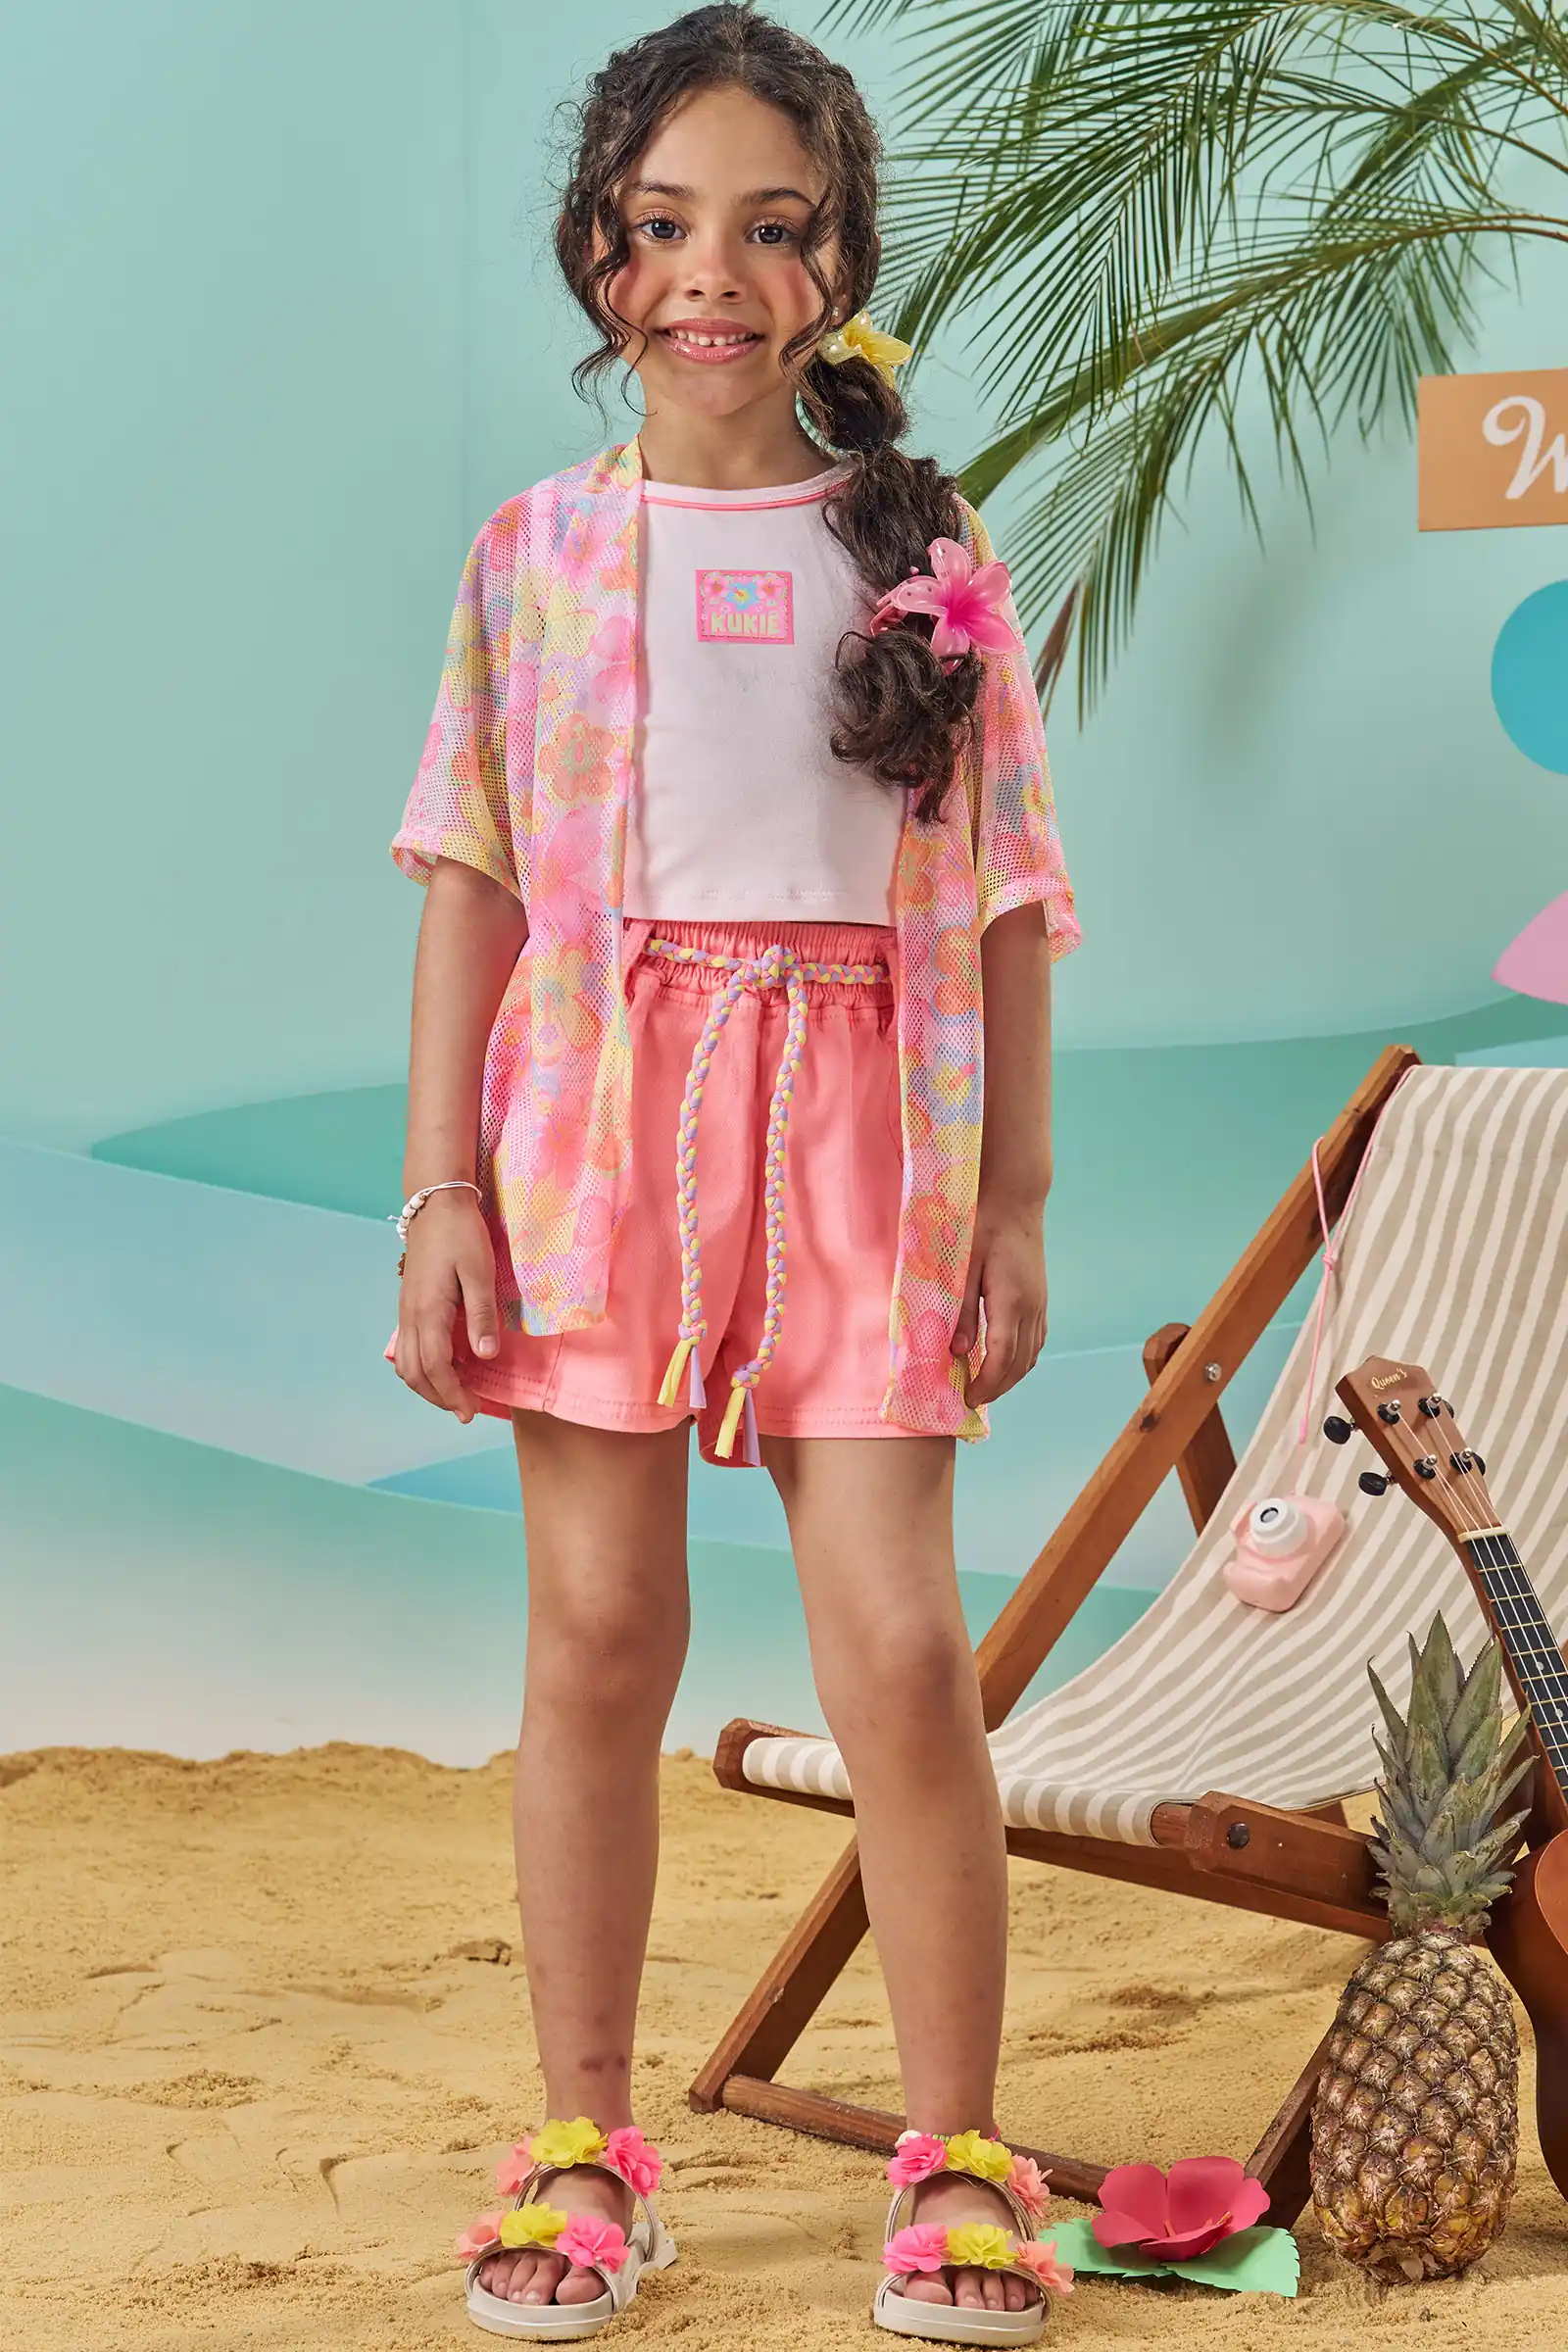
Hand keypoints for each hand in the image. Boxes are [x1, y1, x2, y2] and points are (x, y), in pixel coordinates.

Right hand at [392, 1191, 499, 1422]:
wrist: (435, 1203)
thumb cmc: (461, 1234)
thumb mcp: (480, 1272)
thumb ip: (481, 1316)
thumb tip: (484, 1356)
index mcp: (429, 1312)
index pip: (436, 1367)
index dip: (453, 1394)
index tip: (470, 1411)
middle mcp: (411, 1316)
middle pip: (415, 1373)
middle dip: (439, 1397)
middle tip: (465, 1410)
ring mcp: (405, 1310)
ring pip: (406, 1363)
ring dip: (427, 1384)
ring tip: (454, 1393)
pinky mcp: (408, 1303)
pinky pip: (407, 1346)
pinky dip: (422, 1366)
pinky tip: (445, 1365)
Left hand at [951, 1195, 1047, 1407]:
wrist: (1016, 1197)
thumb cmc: (983, 1224)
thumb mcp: (963, 1266)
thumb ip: (962, 1310)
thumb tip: (958, 1351)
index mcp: (1012, 1300)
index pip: (1002, 1357)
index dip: (987, 1384)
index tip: (967, 1400)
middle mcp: (1032, 1306)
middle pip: (1020, 1363)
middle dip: (998, 1388)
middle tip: (972, 1400)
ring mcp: (1040, 1302)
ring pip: (1032, 1354)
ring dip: (1011, 1377)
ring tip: (985, 1387)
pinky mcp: (1040, 1297)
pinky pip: (1036, 1339)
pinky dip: (1021, 1359)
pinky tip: (1004, 1362)